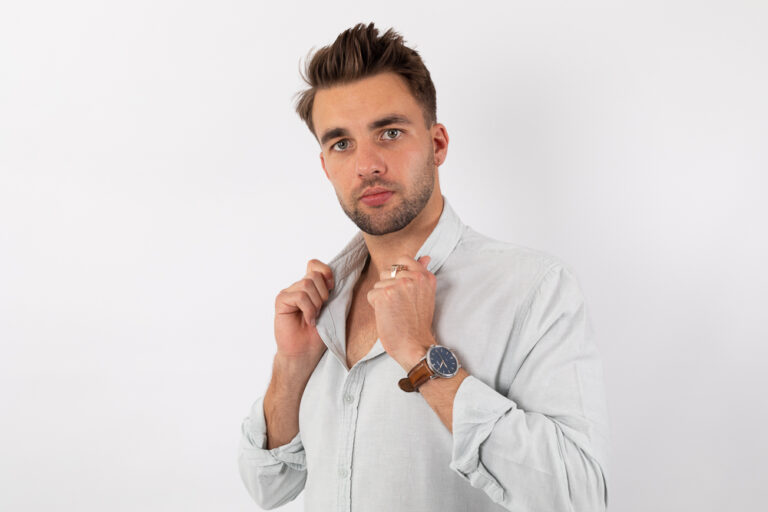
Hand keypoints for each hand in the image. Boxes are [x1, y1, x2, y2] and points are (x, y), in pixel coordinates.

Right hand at [274, 259, 333, 362]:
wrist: (305, 352)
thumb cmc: (318, 334)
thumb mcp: (330, 308)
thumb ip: (330, 291)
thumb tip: (336, 275)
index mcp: (310, 287)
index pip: (314, 264)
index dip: (326, 272)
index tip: (332, 288)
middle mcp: (298, 287)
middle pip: (314, 274)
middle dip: (323, 293)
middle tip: (321, 310)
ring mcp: (288, 293)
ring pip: (307, 284)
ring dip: (316, 303)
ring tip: (313, 317)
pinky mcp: (281, 301)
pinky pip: (299, 296)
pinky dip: (308, 309)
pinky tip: (308, 320)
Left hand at [367, 255, 435, 370]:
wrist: (415, 345)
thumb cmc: (418, 323)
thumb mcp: (425, 294)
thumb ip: (422, 273)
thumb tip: (425, 256)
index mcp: (426, 276)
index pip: (403, 259)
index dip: (397, 274)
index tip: (402, 290)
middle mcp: (413, 278)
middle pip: (387, 272)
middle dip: (389, 287)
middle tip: (401, 306)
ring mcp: (399, 285)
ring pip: (378, 284)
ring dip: (382, 298)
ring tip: (396, 311)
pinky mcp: (384, 295)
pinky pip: (371, 295)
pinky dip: (376, 307)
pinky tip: (388, 316)